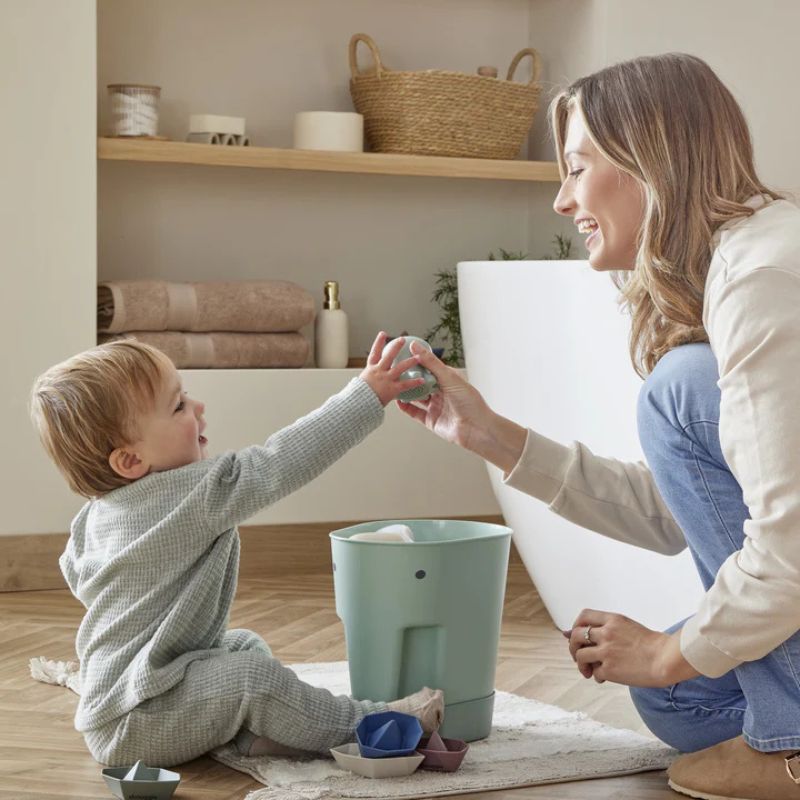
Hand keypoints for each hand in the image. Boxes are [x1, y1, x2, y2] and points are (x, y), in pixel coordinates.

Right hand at [359, 332, 425, 406]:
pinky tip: (422, 380)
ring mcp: (385, 379)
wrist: (354, 406)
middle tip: (402, 339)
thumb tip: (366, 382)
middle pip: (389, 356)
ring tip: (418, 357)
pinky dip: (414, 382)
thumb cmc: (355, 399)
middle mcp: (378, 372)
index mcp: (370, 370)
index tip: (383, 334)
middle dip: (396, 346)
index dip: (378, 343)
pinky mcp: (391, 389)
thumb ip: (366, 382)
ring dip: (410, 361)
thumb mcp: (357, 386)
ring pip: (400, 367)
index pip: (375, 353)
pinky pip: (405, 384)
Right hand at [395, 343, 526, 472]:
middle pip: (421, 383)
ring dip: (406, 392)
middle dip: (409, 377)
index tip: (403, 355)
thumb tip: (416, 346)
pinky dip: (406, 407)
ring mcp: (436, 407)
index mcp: (448, 380)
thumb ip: (431, 363)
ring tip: (393, 384)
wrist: (475, 429)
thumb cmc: (470, 402)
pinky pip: (414, 412)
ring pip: (417, 397)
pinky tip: (398, 401)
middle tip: (394, 370)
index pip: (430, 368)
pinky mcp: (431, 420)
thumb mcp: (449, 377)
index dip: (417, 362)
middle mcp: (442, 393)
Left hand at [564, 608, 699, 687]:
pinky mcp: (610, 669)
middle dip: (572, 647)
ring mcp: (607, 651)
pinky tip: (604, 677)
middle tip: (579, 655)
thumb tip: (574, 632)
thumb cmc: (651, 644)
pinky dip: (597, 676)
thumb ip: (605, 628)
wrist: (667, 659)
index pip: (584, 616)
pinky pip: (595, 673)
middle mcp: (606, 633)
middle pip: (575, 635)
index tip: (578, 635)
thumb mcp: (627, 627)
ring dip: (581, 664)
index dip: (576, 626)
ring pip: (580, 655)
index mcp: (613, 620)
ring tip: (588, 670)